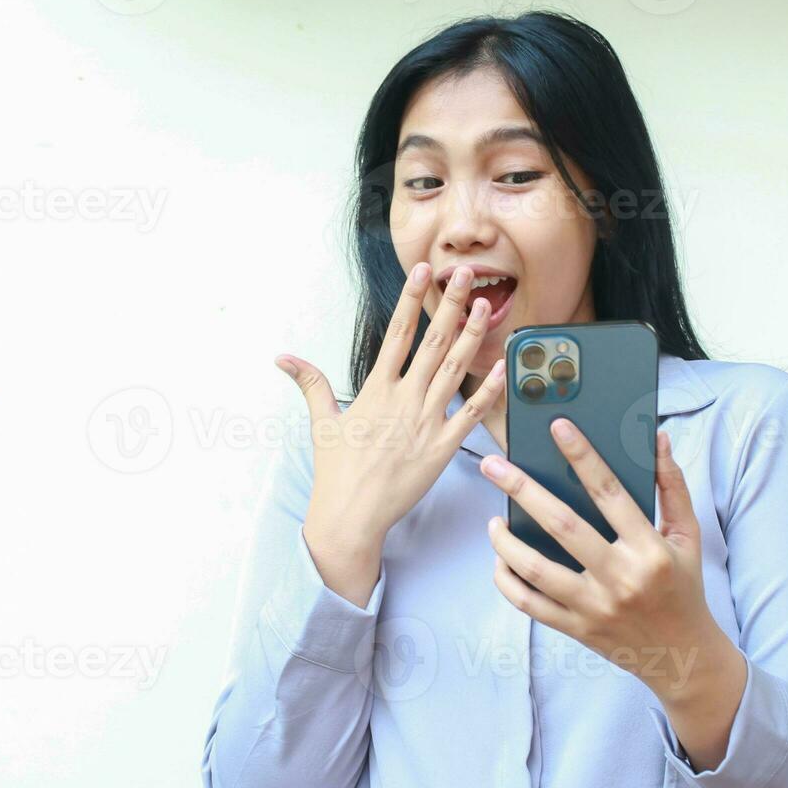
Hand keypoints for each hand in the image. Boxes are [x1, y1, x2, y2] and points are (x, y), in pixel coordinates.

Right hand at [276, 263, 506, 596]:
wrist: (351, 515)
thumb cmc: (337, 472)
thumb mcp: (322, 423)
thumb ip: (310, 384)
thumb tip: (283, 357)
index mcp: (376, 390)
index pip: (397, 334)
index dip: (411, 299)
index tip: (423, 271)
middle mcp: (404, 399)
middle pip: (433, 342)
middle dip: (450, 305)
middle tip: (464, 275)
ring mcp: (426, 422)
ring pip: (455, 370)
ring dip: (471, 336)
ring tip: (484, 307)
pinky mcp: (443, 448)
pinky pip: (471, 414)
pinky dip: (489, 391)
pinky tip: (504, 368)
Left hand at [478, 420, 731, 703]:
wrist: (682, 657)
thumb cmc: (683, 587)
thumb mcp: (688, 536)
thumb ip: (673, 487)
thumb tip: (657, 439)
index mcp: (649, 549)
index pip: (610, 492)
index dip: (583, 456)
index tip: (558, 427)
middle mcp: (620, 578)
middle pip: (562, 526)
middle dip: (522, 490)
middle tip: (492, 465)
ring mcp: (594, 607)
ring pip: (536, 569)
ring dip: (506, 542)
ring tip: (493, 520)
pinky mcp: (576, 628)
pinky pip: (530, 604)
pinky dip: (508, 581)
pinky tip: (501, 559)